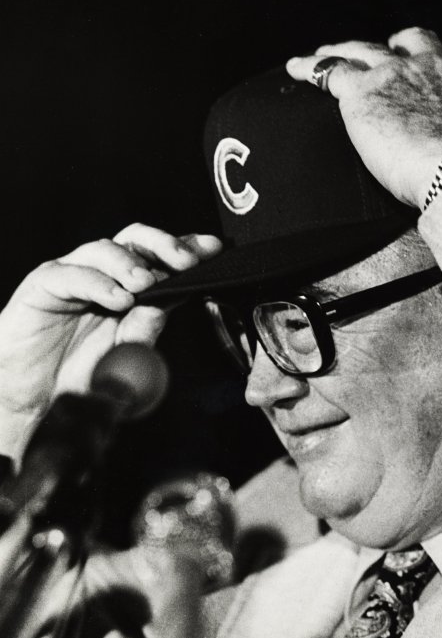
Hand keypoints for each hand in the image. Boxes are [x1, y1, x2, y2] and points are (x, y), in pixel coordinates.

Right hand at [0, 224, 220, 443]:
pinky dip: (97, 282)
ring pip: (104, 249)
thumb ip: (143, 333)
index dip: (188, 248)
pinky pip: (71, 273)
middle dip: (165, 244)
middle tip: (185, 261)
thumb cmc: (78, 376)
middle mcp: (105, 276)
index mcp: (131, 290)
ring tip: (147, 283)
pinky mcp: (45, 285)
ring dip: (130, 263)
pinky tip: (116, 298)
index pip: (163, 259)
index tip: (214, 250)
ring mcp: (74, 276)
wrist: (30, 397)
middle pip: (136, 240)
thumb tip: (165, 306)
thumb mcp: (123, 361)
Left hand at [287, 27, 441, 207]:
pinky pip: (329, 72)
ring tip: (323, 56)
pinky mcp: (362, 92)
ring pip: (361, 50)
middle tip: (376, 57)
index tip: (423, 83)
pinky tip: (295, 70)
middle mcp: (431, 68)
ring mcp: (395, 76)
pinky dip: (310, 69)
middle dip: (392, 46)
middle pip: (408, 41)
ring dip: (341, 51)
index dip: (432, 72)